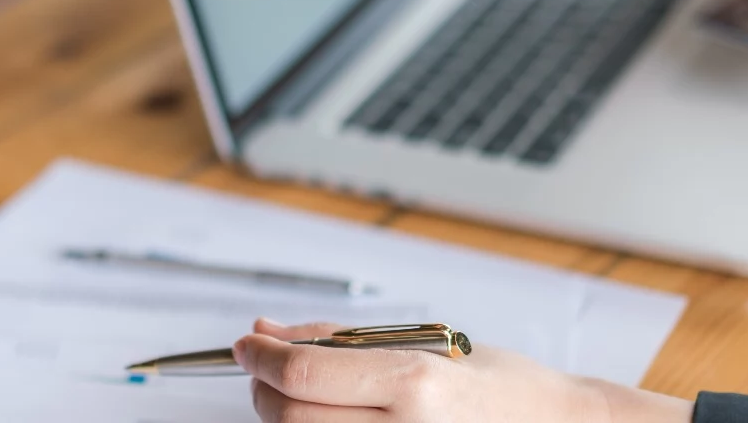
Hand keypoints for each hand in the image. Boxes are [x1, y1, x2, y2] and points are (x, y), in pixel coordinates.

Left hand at [233, 319, 693, 422]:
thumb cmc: (500, 384)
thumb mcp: (425, 344)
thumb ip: (342, 341)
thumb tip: (269, 333)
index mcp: (415, 384)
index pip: (303, 375)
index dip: (260, 358)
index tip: (247, 344)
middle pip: (289, 418)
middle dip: (263, 388)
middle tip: (268, 366)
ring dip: (284, 415)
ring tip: (305, 392)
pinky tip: (328, 416)